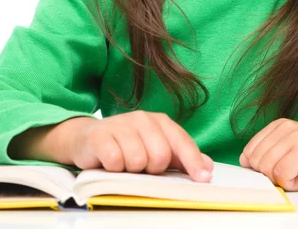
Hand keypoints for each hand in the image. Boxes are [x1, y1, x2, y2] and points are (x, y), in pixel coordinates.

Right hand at [67, 111, 213, 182]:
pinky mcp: (101, 136)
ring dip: (131, 169)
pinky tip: (110, 162)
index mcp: (160, 121)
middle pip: (161, 155)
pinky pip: (116, 162)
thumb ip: (181, 157)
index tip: (203, 179)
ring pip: (138, 160)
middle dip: (153, 169)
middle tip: (142, 167)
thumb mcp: (155, 148)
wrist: (89, 138)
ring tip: (125, 163)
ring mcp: (121, 125)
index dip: (193, 162)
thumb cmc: (127, 145)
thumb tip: (208, 167)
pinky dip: (114, 169)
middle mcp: (142, 119)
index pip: (182, 142)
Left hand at [239, 118, 297, 191]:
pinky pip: (282, 175)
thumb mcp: (289, 152)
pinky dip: (290, 184)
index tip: (274, 173)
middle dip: (269, 176)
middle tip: (288, 176)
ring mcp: (296, 137)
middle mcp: (286, 127)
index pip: (249, 150)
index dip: (257, 169)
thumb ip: (268, 153)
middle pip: (256, 160)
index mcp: (279, 125)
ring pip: (267, 168)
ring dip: (281, 181)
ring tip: (296, 177)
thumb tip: (244, 161)